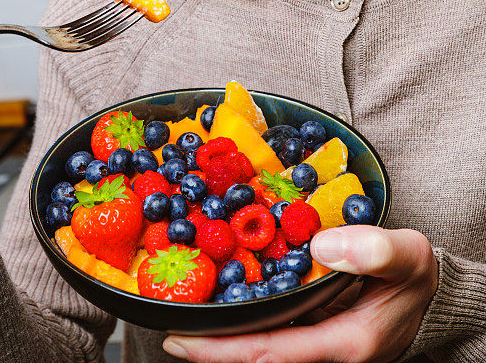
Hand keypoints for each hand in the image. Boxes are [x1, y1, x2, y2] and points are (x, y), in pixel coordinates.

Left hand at [163, 225, 438, 362]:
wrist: (429, 294)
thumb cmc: (415, 276)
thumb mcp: (406, 256)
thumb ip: (371, 249)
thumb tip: (321, 245)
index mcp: (342, 343)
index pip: (269, 354)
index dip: (221, 351)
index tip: (180, 339)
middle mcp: (323, 351)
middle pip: (256, 355)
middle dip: (210, 346)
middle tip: (169, 327)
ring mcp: (317, 343)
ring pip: (262, 344)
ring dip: (224, 335)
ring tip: (186, 314)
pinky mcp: (315, 330)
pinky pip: (273, 330)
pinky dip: (245, 317)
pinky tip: (226, 300)